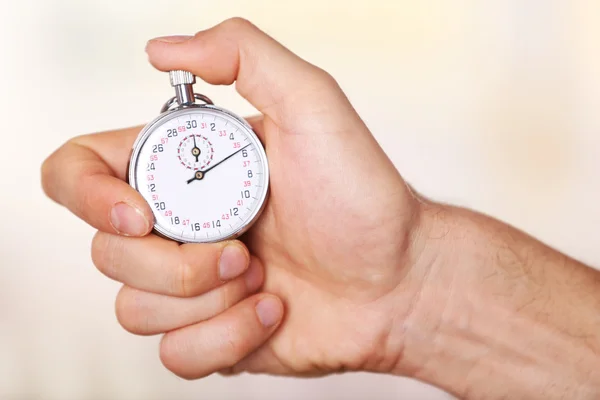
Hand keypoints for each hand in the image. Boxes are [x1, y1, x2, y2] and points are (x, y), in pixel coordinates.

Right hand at [41, 18, 432, 379]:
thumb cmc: (362, 196)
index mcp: (184, 170)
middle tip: (244, 248)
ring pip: (134, 308)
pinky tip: (271, 310)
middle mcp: (177, 225)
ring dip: (207, 297)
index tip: (142, 215)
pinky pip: (173, 354)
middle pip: (105, 251)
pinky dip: (226, 337)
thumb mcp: (312, 104)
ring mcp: (191, 283)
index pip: (79, 172)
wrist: (398, 280)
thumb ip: (242, 55)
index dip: (86, 194)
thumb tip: (162, 49)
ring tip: (264, 278)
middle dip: (175, 263)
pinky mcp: (209, 333)